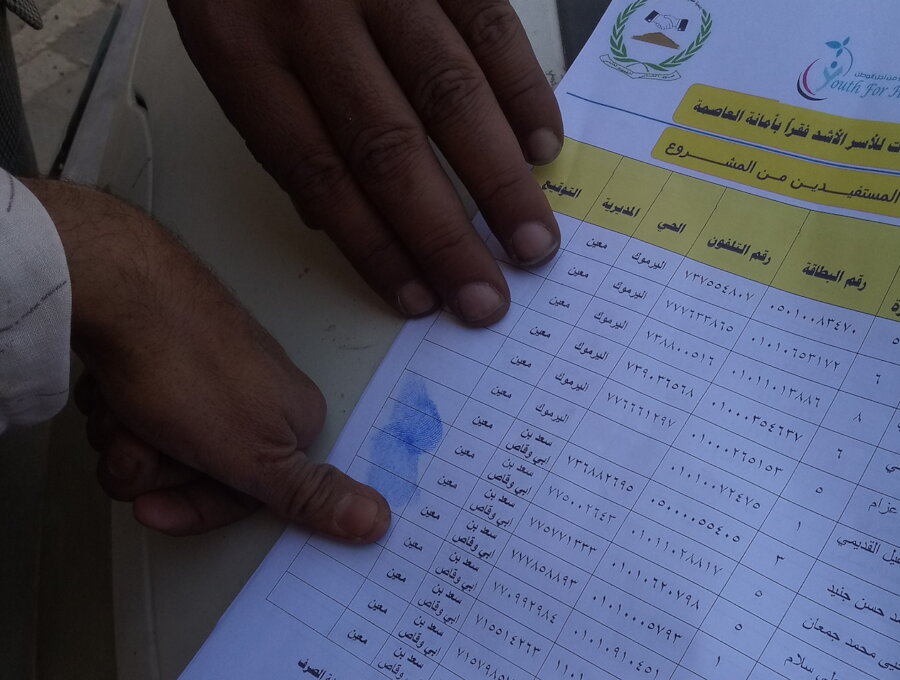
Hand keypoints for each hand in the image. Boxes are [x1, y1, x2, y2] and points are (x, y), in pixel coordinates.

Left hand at [25, 178, 389, 540]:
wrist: (119, 289)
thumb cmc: (189, 369)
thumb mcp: (256, 457)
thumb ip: (312, 495)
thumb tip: (378, 520)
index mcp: (294, 419)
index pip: (249, 496)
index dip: (192, 508)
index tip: (153, 510)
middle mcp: (258, 394)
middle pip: (199, 471)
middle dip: (156, 468)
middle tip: (140, 441)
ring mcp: (210, 371)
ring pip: (158, 443)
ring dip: (126, 438)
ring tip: (122, 408)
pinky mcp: (164, 354)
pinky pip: (134, 408)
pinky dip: (115, 405)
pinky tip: (111, 386)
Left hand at [167, 0, 563, 325]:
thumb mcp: (226, 43)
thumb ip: (278, 129)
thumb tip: (339, 223)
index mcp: (242, 49)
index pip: (318, 175)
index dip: (374, 248)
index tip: (419, 299)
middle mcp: (310, 13)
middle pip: (388, 149)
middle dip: (445, 237)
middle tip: (487, 298)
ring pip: (450, 95)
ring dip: (498, 181)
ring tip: (532, 243)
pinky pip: (491, 26)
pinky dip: (523, 92)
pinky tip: (542, 150)